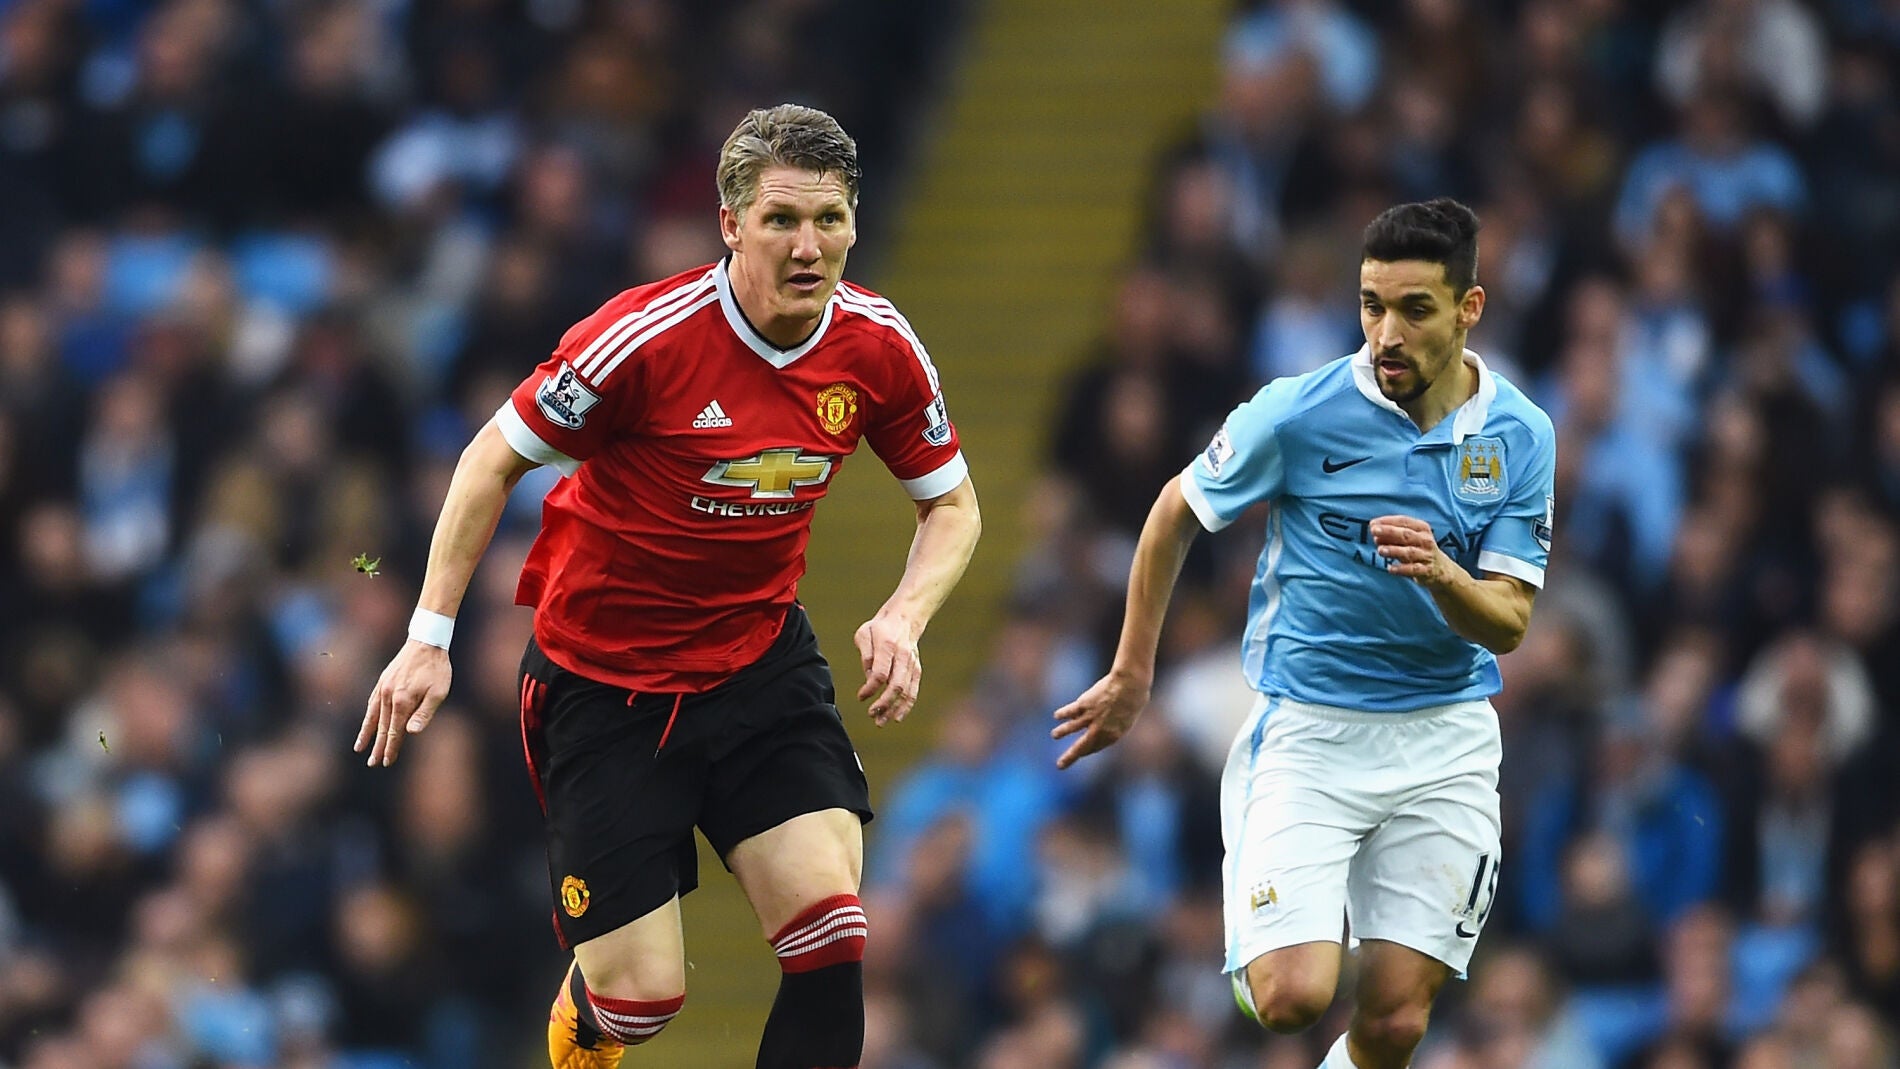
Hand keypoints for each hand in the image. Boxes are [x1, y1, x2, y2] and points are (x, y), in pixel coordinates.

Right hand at [356, 641, 450, 766]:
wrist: (426, 641)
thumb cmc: (437, 668)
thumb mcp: (438, 692)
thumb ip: (424, 713)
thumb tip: (410, 733)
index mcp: (402, 701)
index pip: (394, 732)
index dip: (390, 748)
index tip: (386, 762)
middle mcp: (388, 696)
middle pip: (381, 727)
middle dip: (377, 747)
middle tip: (372, 764)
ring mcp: (383, 688)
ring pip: (372, 716)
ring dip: (367, 734)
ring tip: (360, 748)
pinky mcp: (382, 681)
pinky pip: (371, 703)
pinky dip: (367, 716)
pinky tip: (366, 723)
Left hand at [854, 614, 921, 725]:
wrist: (904, 618)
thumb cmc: (880, 628)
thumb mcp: (864, 634)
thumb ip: (866, 655)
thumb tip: (869, 678)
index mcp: (888, 645)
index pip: (881, 673)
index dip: (870, 688)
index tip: (861, 696)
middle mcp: (903, 656)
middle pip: (896, 685)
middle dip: (884, 703)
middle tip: (872, 715)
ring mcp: (912, 664)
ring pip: (906, 691)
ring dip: (894, 709)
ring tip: (881, 722)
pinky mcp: (917, 669)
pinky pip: (913, 690)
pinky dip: (906, 706)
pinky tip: (897, 717)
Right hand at [1051, 670, 1149, 769]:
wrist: (1130, 686)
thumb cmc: (1134, 698)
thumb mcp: (1128, 716)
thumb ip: (1116, 722)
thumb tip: (1107, 721)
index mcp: (1113, 735)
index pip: (1096, 747)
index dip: (1087, 750)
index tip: (1082, 752)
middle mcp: (1099, 730)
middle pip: (1081, 747)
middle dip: (1069, 757)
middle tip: (1059, 765)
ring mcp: (1090, 717)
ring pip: (1071, 728)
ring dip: (1062, 732)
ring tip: (1054, 735)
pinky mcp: (1084, 705)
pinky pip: (1070, 711)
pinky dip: (1062, 714)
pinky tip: (1057, 716)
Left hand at [1370, 514, 1461, 587]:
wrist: (1440, 569)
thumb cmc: (1418, 549)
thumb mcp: (1407, 540)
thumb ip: (1391, 536)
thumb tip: (1375, 535)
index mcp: (1421, 528)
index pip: (1404, 521)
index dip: (1388, 521)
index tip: (1373, 523)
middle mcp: (1425, 540)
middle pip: (1406, 535)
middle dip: (1389, 532)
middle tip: (1374, 531)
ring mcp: (1426, 555)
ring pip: (1409, 552)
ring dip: (1394, 550)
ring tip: (1380, 550)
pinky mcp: (1427, 570)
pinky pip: (1413, 569)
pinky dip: (1401, 569)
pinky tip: (1390, 568)